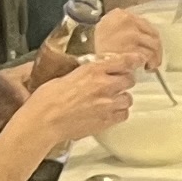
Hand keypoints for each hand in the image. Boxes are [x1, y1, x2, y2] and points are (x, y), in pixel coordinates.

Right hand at [16, 55, 137, 156]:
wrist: (44, 121)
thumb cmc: (47, 99)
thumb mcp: (66, 76)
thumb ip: (85, 73)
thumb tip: (94, 72)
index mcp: (92, 70)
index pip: (123, 60)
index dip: (133, 59)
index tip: (137, 59)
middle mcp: (104, 85)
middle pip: (129, 79)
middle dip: (124, 80)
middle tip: (115, 83)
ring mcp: (107, 104)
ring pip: (128, 98)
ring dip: (122, 97)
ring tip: (110, 100)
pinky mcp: (106, 121)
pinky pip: (123, 115)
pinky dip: (119, 113)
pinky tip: (109, 112)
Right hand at [89, 6, 164, 76]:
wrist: (90, 63)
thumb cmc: (98, 50)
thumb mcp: (107, 32)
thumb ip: (123, 29)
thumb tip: (144, 36)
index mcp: (119, 14)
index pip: (144, 23)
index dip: (150, 36)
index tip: (150, 46)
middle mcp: (126, 19)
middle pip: (152, 33)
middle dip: (156, 48)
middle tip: (154, 60)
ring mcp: (130, 32)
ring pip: (154, 44)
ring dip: (155, 57)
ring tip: (150, 65)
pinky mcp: (133, 47)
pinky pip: (148, 54)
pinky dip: (149, 62)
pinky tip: (145, 67)